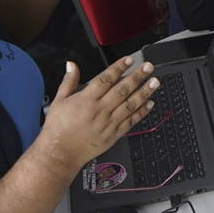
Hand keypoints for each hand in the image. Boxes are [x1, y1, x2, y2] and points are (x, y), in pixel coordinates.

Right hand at [39, 57, 158, 168]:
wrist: (60, 153)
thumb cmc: (58, 129)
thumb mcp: (58, 101)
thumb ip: (68, 81)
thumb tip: (71, 65)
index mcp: (86, 100)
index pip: (106, 79)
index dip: (119, 67)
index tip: (130, 59)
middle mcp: (99, 110)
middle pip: (122, 89)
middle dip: (138, 76)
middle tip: (149, 67)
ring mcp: (108, 123)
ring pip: (130, 104)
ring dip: (144, 92)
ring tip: (155, 82)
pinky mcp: (113, 135)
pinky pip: (131, 121)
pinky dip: (142, 112)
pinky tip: (150, 103)